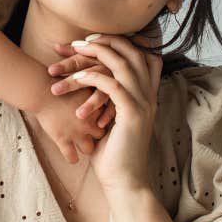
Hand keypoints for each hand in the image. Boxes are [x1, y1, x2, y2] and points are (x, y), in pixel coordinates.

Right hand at [32, 90, 106, 163]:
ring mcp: (76, 132)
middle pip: (101, 135)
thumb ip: (93, 92)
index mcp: (96, 108)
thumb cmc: (60, 84)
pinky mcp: (62, 139)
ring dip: (86, 147)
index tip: (101, 122)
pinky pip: (72, 157)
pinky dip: (72, 158)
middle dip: (97, 135)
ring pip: (89, 149)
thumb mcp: (82, 84)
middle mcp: (89, 121)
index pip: (108, 119)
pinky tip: (72, 156)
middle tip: (92, 134)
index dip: (104, 120)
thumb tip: (101, 98)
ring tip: (82, 145)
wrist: (40, 91)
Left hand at [49, 34, 163, 192]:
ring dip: (96, 54)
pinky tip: (76, 78)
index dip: (119, 42)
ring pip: (123, 64)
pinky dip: (93, 77)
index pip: (142, 53)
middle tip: (79, 41)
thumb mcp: (112, 121)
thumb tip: (90, 86)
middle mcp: (149, 94)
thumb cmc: (113, 154)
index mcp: (147, 94)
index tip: (92, 40)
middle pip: (134, 51)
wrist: (125, 181)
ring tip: (72, 52)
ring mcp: (144, 103)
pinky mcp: (132, 114)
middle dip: (106, 41)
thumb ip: (109, 102)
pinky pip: (113, 86)